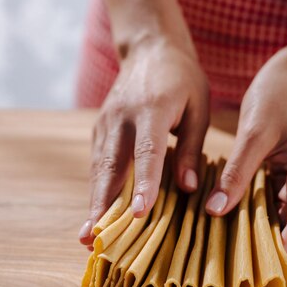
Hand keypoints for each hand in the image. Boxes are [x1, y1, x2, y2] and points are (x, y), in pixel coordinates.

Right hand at [79, 35, 209, 247]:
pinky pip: (98, 162)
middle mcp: (122, 117)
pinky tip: (97, 212)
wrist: (150, 48)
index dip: (144, 184)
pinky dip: (96, 188)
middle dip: (101, 204)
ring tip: (87, 237)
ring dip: (93, 202)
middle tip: (92, 238)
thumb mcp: (198, 107)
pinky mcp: (100, 127)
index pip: (146, 152)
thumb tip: (188, 187)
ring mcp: (106, 122)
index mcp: (151, 109)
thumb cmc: (182, 79)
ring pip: (99, 168)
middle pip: (110, 166)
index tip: (138, 214)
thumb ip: (191, 147)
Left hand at [205, 48, 286, 256]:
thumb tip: (215, 211)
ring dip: (252, 226)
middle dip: (260, 241)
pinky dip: (251, 209)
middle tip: (224, 257)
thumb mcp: (253, 134)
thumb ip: (236, 173)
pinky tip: (225, 215)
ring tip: (219, 240)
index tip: (250, 268)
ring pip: (278, 216)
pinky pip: (271, 203)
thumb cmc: (276, 98)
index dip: (278, 249)